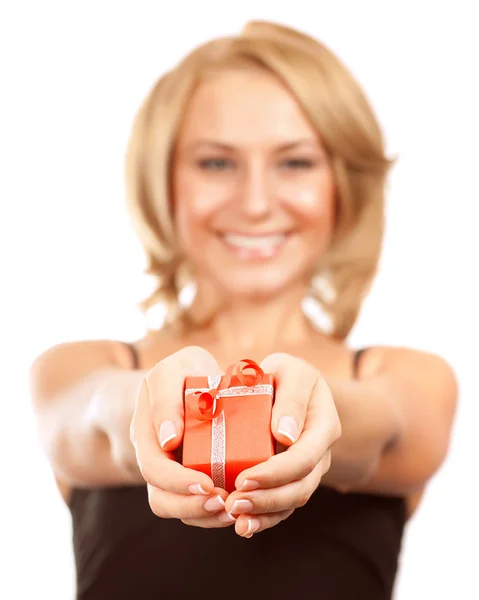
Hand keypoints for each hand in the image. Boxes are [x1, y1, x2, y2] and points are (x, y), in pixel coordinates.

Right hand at [130, 346, 236, 527]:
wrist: (188, 379)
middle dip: (192, 506)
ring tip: (233, 511)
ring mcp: (171, 471)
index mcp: (146, 433)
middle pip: (162, 499)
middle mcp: (154, 458)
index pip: (154, 468)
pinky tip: (236, 508)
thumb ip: (167, 397)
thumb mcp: (173, 370)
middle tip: (225, 504)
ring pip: (178, 509)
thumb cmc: (183, 371)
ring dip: (204, 516)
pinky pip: (195, 507)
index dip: (178, 482)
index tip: (208, 484)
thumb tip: (169, 440)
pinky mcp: (191, 479)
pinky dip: (214, 514)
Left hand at [224, 353, 340, 537]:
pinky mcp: (293, 479)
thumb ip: (291, 396)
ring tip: (235, 517)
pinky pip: (284, 505)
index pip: (304, 457)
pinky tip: (244, 526)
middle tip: (233, 503)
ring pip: (292, 501)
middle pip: (300, 487)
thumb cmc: (287, 374)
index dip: (275, 472)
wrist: (292, 386)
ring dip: (264, 513)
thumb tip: (284, 435)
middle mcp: (320, 453)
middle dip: (267, 499)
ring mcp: (309, 470)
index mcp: (323, 426)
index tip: (244, 478)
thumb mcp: (291, 370)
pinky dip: (266, 518)